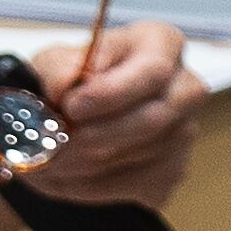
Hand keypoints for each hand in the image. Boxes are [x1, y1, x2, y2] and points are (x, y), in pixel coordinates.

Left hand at [19, 23, 206, 211]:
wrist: (72, 119)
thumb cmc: (72, 80)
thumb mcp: (54, 62)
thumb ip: (57, 68)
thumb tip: (64, 85)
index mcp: (161, 44)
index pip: (152, 70)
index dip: (111, 93)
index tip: (71, 107)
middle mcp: (184, 86)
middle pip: (153, 119)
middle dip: (96, 135)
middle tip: (54, 143)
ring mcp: (184, 132)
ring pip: (139, 156)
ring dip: (84, 163)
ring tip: (46, 159)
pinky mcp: (172, 171)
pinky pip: (132, 185)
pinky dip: (88, 185)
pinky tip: (62, 175)